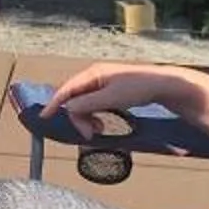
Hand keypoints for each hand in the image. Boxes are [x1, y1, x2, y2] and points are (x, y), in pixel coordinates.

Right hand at [45, 63, 186, 127]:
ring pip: (85, 104)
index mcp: (93, 74)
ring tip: (99, 131)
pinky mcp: (111, 91)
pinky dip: (95, 116)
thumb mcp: (110, 98)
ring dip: (87, 119)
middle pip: (75, 99)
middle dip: (79, 118)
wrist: (163, 85)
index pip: (67, 89)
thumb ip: (87, 103)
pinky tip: (103, 124)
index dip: (54, 104)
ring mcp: (103, 84)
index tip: (44, 117)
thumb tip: (69, 109)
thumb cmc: (138, 88)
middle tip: (90, 134)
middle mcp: (95, 77)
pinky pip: (95, 105)